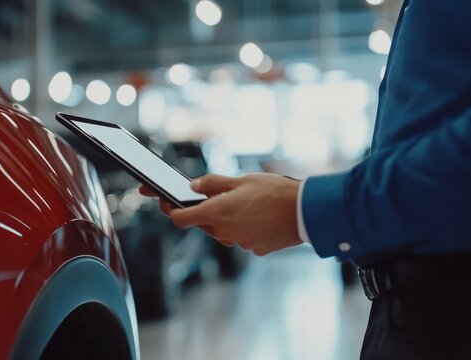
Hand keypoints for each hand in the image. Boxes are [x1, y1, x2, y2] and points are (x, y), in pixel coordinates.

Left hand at [139, 173, 302, 255]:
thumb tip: (194, 186)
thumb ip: (213, 183)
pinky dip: (243, 228)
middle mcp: (224, 232)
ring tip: (244, 203)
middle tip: (215, 196)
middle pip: (202, 224)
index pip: (179, 219)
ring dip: (225, 219)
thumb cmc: (274, 192)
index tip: (166, 202)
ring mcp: (238, 242)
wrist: (304, 212)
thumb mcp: (241, 180)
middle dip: (203, 211)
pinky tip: (257, 216)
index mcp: (216, 212)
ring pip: (222, 231)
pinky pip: (240, 237)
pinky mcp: (253, 249)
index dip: (169, 210)